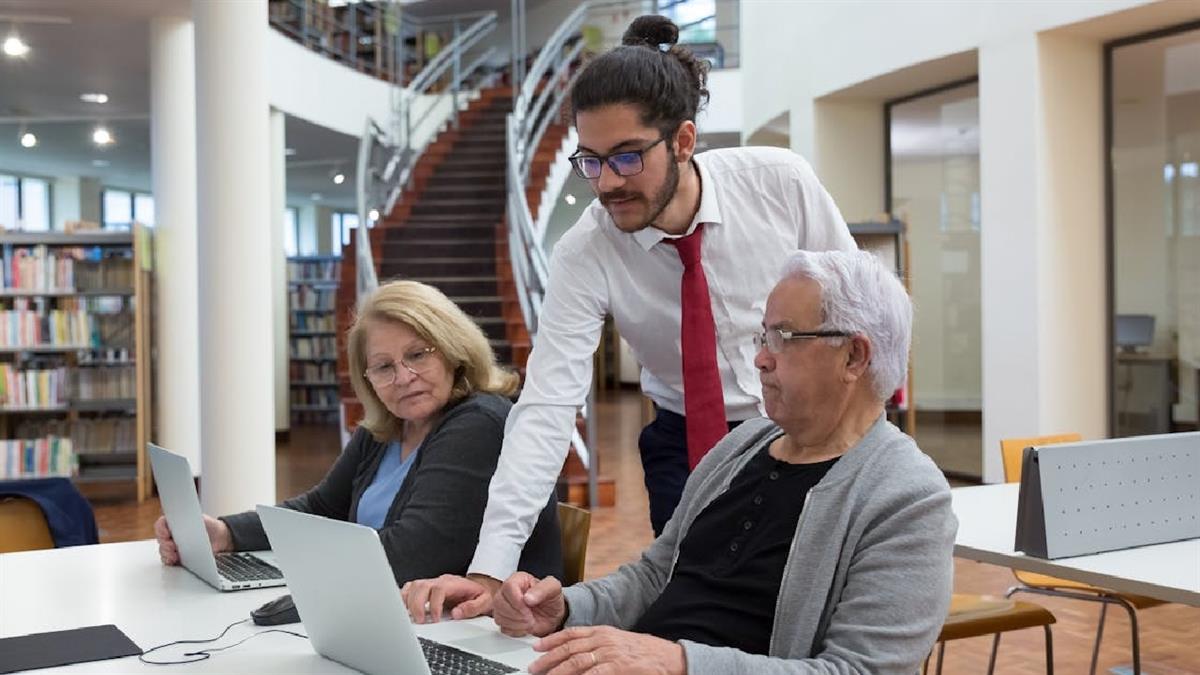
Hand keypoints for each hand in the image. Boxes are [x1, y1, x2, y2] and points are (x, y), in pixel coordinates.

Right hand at [154, 514, 231, 565]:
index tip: (167, 534)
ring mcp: (173, 545)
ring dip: (166, 553)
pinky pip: (168, 559)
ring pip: (163, 550)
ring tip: (175, 555)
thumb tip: (180, 524)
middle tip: (172, 546)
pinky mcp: (177, 556)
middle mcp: (171, 534)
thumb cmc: (208, 526)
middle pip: (160, 539)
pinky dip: (169, 560)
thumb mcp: (200, 519)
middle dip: (164, 543)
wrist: (219, 537)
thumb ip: (189, 520)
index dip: (161, 529)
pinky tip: (174, 560)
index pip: (161, 524)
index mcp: (174, 522)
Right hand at [401, 574, 496, 623]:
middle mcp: (440, 581)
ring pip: (414, 586)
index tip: (436, 619)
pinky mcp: (426, 588)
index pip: (439, 589)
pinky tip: (404, 608)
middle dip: (417, 604)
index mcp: (454, 584)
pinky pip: (410, 588)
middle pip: (421, 586)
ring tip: (410, 616)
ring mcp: (432, 583)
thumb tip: (457, 613)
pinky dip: (404, 597)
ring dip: (408, 601)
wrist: (478, 587)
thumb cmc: (479, 595)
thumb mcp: (484, 601)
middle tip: (420, 621)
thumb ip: (473, 607)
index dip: (434, 605)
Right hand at [493, 572, 564, 637]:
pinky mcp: (505, 620)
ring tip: (529, 622)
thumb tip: (527, 598)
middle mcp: (508, 592)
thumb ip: (542, 589)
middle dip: (516, 614)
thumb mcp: (553, 589)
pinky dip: (515, 631)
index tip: (528, 608)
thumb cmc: (551, 599)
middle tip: (530, 617)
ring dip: (516, 623)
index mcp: (518, 579)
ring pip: (498, 616)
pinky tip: (525, 627)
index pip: (508, 586)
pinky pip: (502, 628)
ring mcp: (504, 607)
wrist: (552, 615)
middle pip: (499, 602)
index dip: (517, 600)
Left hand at [529, 626, 685, 674]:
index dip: (552, 640)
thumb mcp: (619, 643)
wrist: (668, 658)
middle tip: (534, 667)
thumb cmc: (645, 652)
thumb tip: (579, 655)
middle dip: (548, 658)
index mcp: (603, 631)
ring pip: (576, 661)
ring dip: (557, 671)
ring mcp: (609, 653)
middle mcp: (603, 639)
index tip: (537, 647)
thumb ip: (599, 646)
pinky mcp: (617, 667)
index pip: (571, 633)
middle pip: (569, 648)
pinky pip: (592, 674)